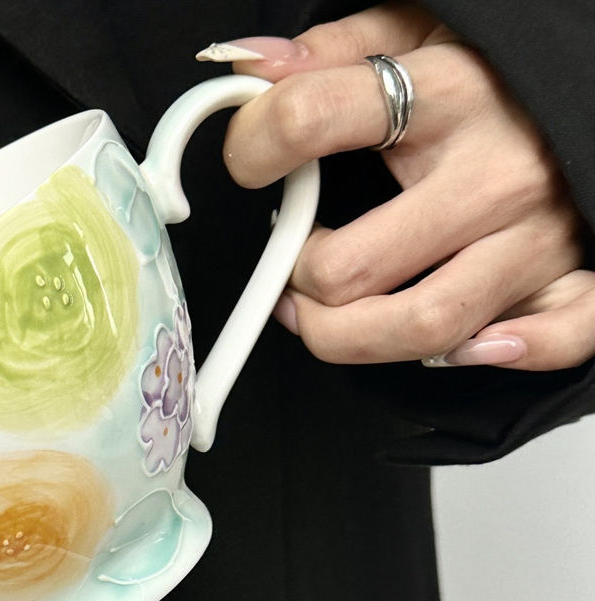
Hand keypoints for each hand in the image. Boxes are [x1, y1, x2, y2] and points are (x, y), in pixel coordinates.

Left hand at [200, 2, 594, 369]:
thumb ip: (330, 52)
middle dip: (296, 280)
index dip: (254, 146)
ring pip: (423, 326)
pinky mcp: (565, 275)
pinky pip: (553, 339)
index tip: (249, 159)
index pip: (313, 119)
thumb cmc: (496, 75)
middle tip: (294, 265)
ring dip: (349, 338)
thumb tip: (250, 65)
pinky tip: (457, 348)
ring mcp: (534, 234)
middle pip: (351, 270)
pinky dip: (495, 354)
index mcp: (448, 94)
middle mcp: (492, 172)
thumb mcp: (416, 34)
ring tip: (330, 314)